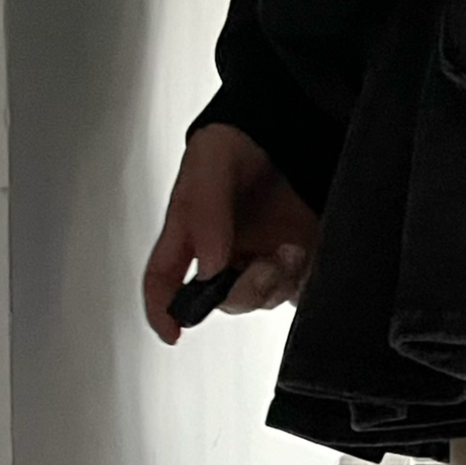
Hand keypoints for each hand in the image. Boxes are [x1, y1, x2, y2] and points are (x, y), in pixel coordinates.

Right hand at [142, 123, 318, 345]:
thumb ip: (204, 214)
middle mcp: (223, 257)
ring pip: (262, 299)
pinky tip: (304, 254)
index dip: (162, 310)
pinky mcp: (295, 266)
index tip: (172, 332)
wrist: (288, 132)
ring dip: (276, 282)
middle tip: (265, 265)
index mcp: (189, 237)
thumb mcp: (210, 162)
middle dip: (244, 291)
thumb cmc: (237, 145)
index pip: (164, 280)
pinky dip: (302, 281)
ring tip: (290, 249)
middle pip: (222, 300)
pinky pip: (297, 292)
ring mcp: (260, 263)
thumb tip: (208, 269)